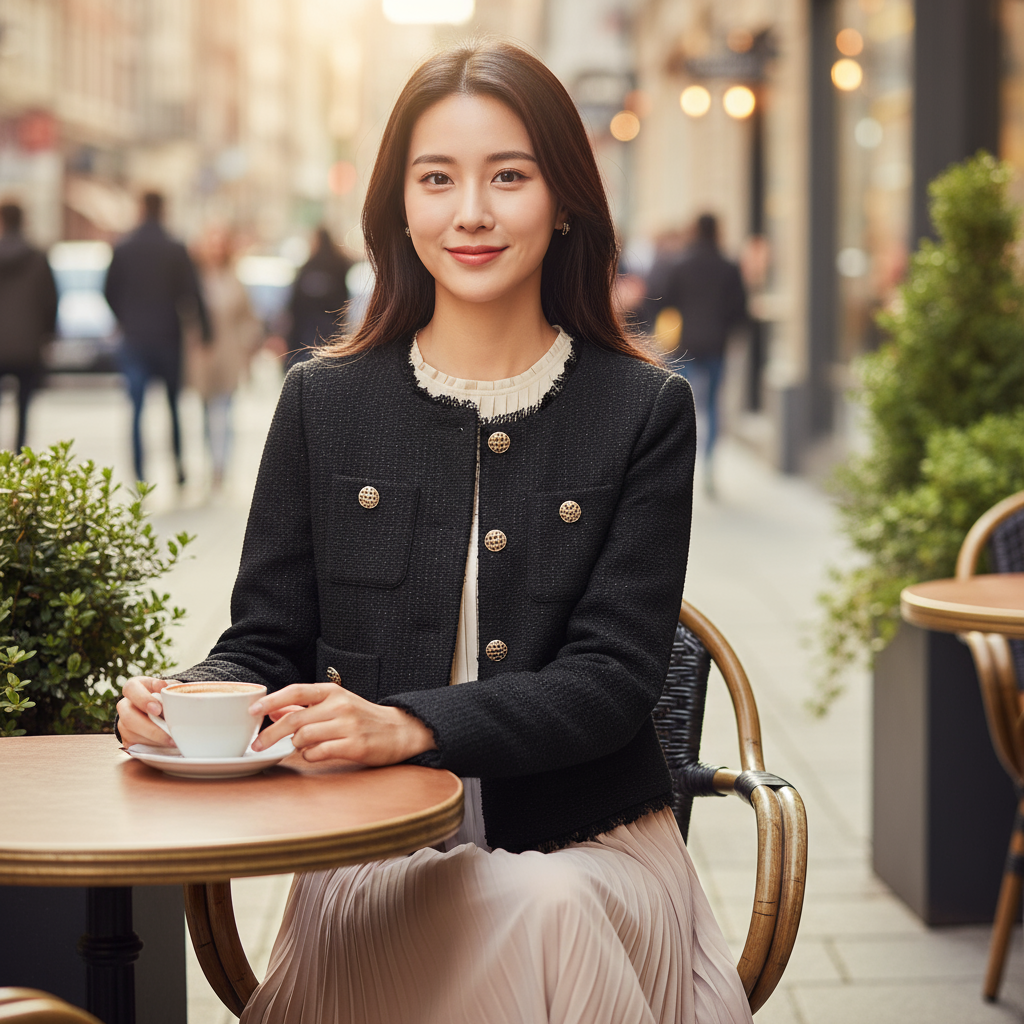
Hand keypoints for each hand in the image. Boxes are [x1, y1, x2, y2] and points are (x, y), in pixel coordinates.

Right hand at [117, 676, 178, 747]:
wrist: (162, 710)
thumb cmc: (166, 695)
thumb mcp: (168, 687)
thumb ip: (170, 688)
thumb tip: (169, 690)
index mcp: (134, 687)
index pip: (131, 689)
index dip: (143, 700)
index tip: (158, 709)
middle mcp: (125, 705)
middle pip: (128, 717)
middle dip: (149, 727)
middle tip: (168, 731)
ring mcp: (123, 724)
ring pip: (132, 734)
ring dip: (154, 739)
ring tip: (173, 740)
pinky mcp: (127, 739)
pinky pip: (136, 745)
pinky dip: (153, 746)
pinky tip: (166, 745)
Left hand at [250, 683, 436, 764]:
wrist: (400, 731)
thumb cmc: (362, 718)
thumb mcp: (335, 705)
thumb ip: (305, 707)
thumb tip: (272, 711)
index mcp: (333, 691)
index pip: (296, 691)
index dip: (271, 700)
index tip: (252, 710)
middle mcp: (340, 705)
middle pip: (294, 719)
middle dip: (270, 734)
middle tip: (256, 745)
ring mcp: (348, 725)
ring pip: (304, 737)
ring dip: (296, 745)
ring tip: (301, 747)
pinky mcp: (355, 746)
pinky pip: (319, 752)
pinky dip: (310, 755)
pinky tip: (315, 754)